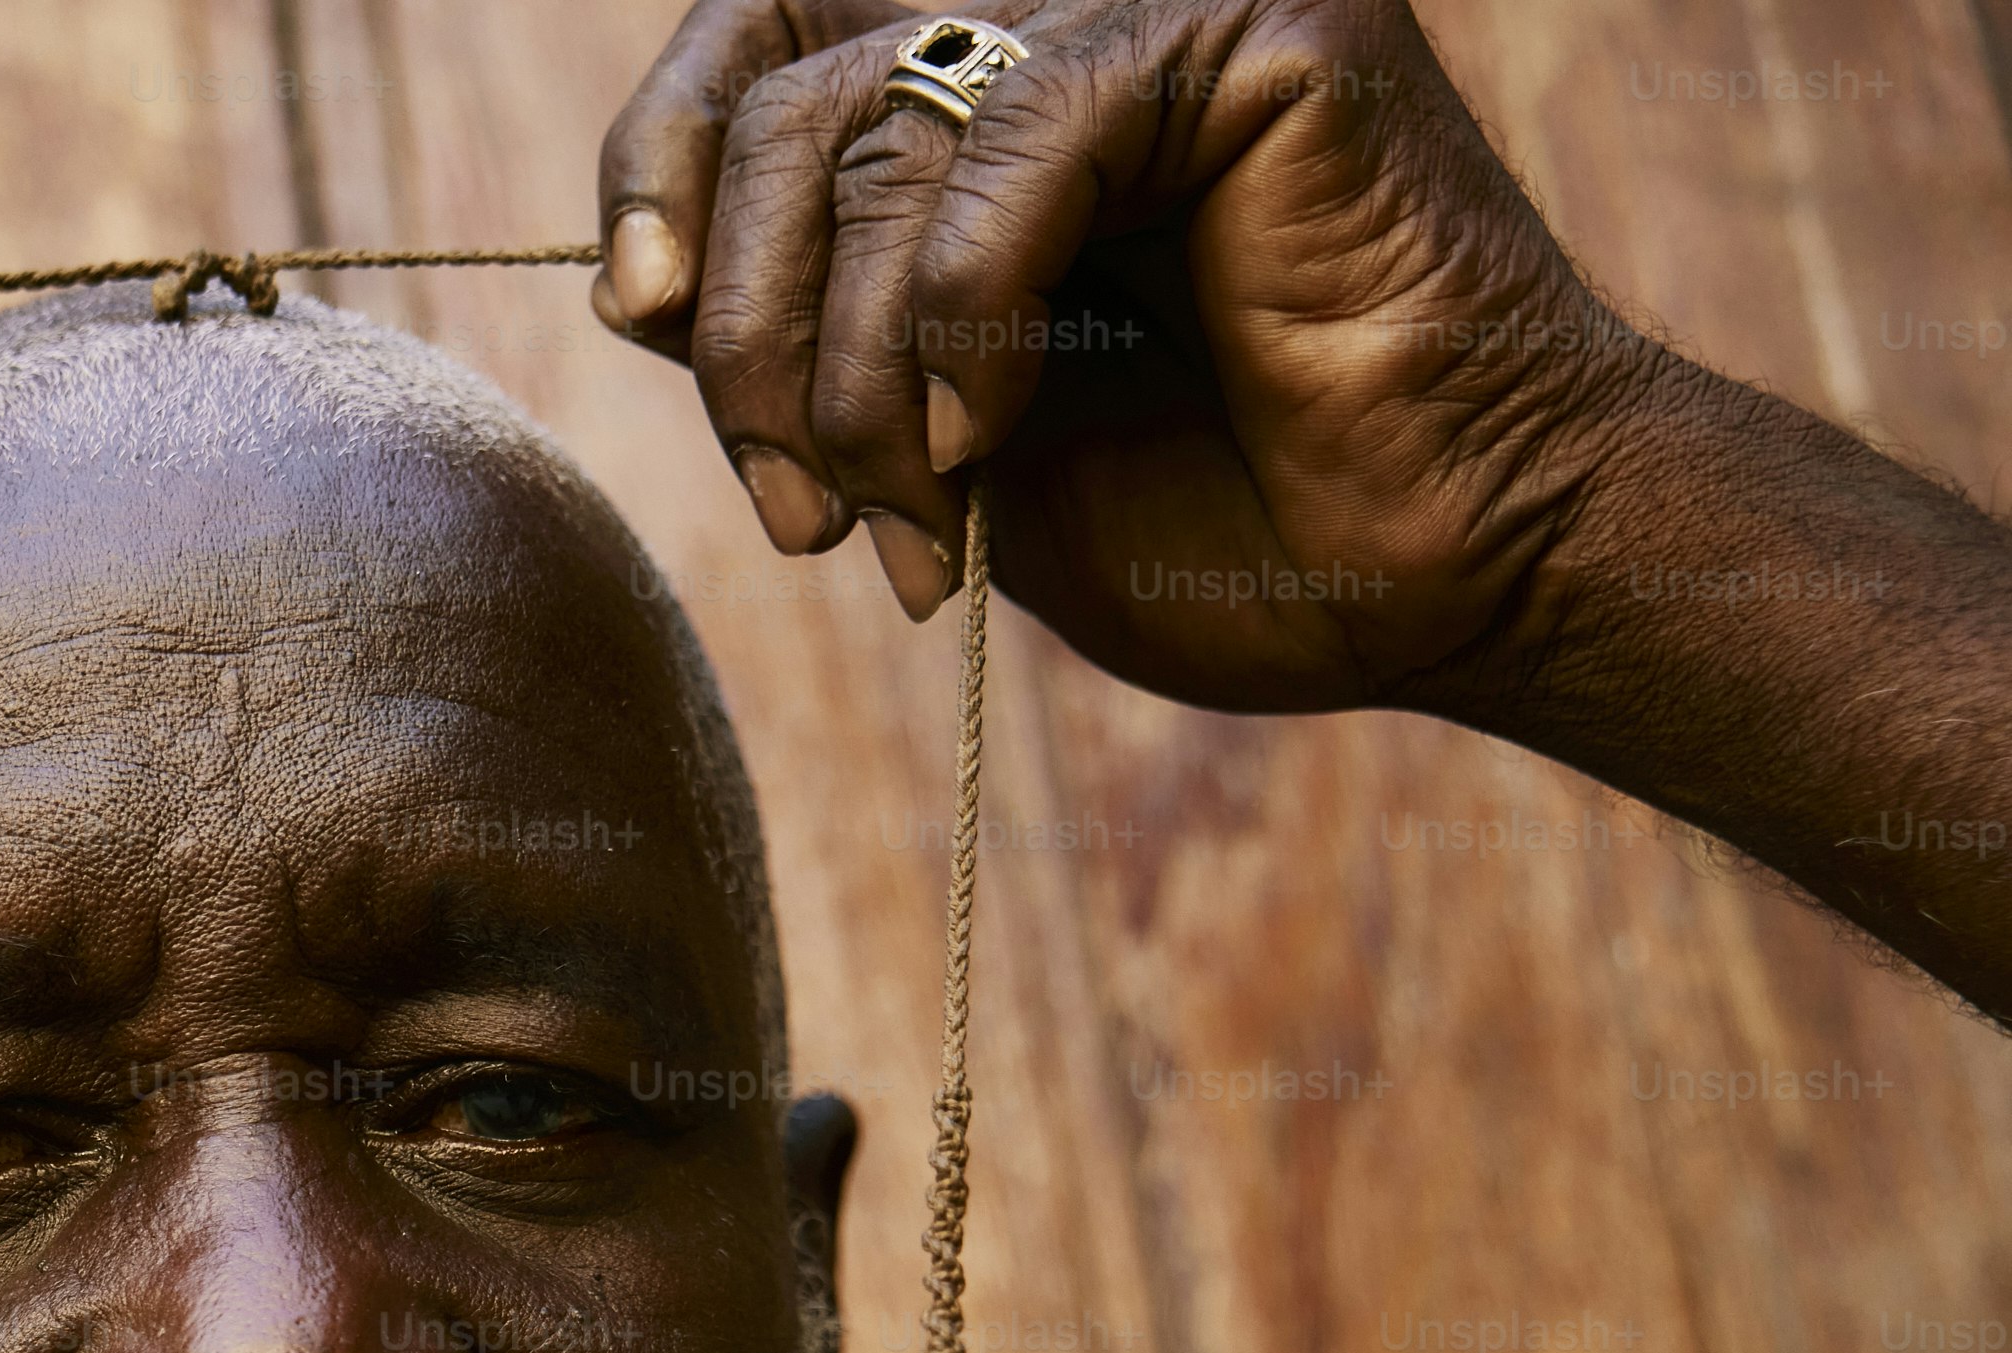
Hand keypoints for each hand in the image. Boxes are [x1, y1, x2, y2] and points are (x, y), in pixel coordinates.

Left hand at [595, 0, 1659, 712]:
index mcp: (992, 92)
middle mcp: (1072, 11)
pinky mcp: (1258, 24)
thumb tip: (635, 280)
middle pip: (786, 103)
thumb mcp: (930, 430)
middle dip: (753, 335)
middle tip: (803, 510)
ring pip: (877, 129)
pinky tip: (988, 437)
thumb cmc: (1212, 518)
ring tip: (909, 512)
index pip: (754, 41)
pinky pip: (1014, 142)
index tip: (640, 308)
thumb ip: (801, 330)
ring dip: (854, 367)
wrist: (1435, 579)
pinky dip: (962, 314)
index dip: (660, 159)